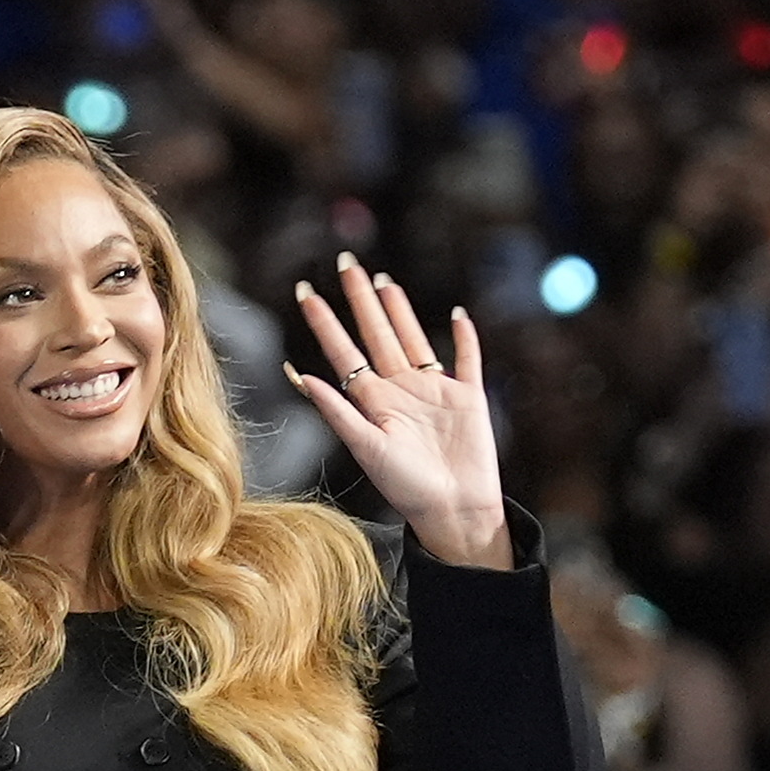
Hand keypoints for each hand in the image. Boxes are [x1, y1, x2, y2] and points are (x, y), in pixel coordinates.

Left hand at [285, 258, 509, 568]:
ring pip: (413, 338)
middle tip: (345, 262)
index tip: (305, 292)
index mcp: (373, 401)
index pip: (343, 352)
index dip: (325, 322)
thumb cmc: (406, 487)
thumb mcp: (366, 448)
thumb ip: (337, 411)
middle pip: (376, 334)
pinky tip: (457, 315)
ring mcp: (434, 391)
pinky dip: (465, 337)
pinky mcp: (468, 397)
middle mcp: (400, 390)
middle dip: (360, 299)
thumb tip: (301, 375)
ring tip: (384, 280)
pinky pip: (467, 360)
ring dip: (400, 310)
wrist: (453, 508)